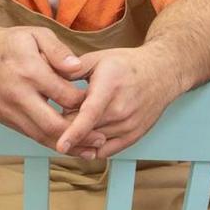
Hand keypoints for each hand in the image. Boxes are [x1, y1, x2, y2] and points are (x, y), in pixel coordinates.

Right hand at [0, 26, 88, 150]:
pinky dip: (50, 141)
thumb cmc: (11, 43)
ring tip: (89, 150)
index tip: (100, 105)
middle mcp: (17, 94)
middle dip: (80, 134)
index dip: (86, 103)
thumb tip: (77, 68)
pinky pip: (30, 135)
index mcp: (30, 71)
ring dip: (67, 145)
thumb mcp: (37, 34)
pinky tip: (67, 143)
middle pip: (52, 124)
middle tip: (101, 138)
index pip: (65, 96)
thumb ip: (58, 50)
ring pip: (40, 136)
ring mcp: (8, 110)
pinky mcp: (3, 119)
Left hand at [53, 45, 182, 157]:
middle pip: (88, 130)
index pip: (90, 114)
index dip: (74, 132)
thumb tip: (46, 77)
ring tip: (71, 122)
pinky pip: (107, 151)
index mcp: (111, 86)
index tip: (59, 145)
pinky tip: (84, 137)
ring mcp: (130, 125)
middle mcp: (122, 109)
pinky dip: (92, 148)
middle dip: (67, 128)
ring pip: (95, 143)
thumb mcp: (99, 58)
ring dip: (79, 138)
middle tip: (56, 116)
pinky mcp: (134, 136)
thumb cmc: (127, 65)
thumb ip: (72, 70)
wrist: (162, 72)